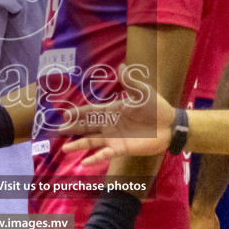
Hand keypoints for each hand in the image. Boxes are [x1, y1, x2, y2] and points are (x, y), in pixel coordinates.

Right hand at [57, 86, 174, 166]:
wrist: (170, 125)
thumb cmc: (157, 108)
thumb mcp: (142, 92)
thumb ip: (129, 82)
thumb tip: (121, 66)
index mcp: (112, 110)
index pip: (91, 111)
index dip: (78, 113)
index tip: (65, 115)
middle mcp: (110, 125)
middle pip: (87, 127)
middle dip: (73, 129)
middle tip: (58, 130)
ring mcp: (114, 138)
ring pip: (92, 141)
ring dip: (78, 145)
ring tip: (64, 149)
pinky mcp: (121, 148)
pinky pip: (105, 154)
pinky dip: (95, 158)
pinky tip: (84, 162)